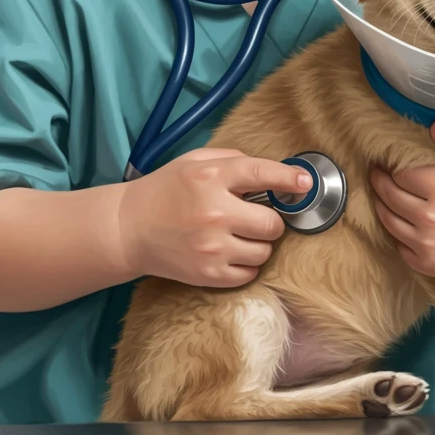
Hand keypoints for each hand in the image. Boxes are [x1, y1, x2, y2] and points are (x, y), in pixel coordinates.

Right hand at [116, 148, 312, 287]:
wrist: (129, 228)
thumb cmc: (165, 190)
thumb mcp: (193, 161)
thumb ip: (231, 159)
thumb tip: (271, 172)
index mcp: (210, 177)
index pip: (262, 174)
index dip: (290, 179)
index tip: (305, 183)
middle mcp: (214, 212)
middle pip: (272, 223)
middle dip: (270, 219)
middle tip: (255, 216)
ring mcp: (212, 247)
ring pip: (264, 251)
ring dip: (258, 243)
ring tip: (238, 235)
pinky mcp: (208, 275)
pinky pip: (249, 273)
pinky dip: (246, 264)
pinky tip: (229, 251)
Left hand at [369, 123, 434, 276]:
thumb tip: (434, 128)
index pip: (400, 175)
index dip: (393, 170)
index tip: (387, 165)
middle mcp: (430, 217)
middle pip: (389, 196)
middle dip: (380, 184)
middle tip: (377, 176)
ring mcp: (429, 244)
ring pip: (389, 221)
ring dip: (382, 207)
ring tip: (382, 197)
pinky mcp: (431, 265)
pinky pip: (400, 248)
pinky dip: (396, 236)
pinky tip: (399, 224)